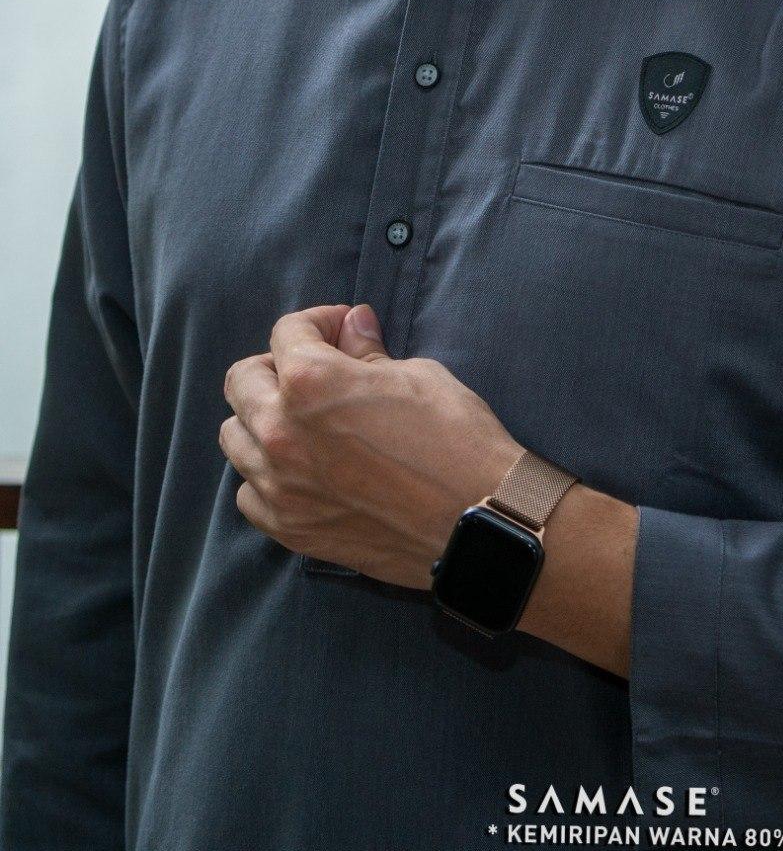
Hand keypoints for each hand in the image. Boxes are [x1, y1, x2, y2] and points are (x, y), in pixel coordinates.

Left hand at [219, 303, 522, 586]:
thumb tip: (351, 325)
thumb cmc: (457, 439)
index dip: (319, 322)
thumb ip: (368, 352)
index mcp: (311, 382)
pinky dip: (268, 475)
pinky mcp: (288, 527)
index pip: (287, 332)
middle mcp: (280, 432)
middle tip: (319, 371)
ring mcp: (279, 485)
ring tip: (306, 423)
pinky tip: (305, 469)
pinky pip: (250, 491)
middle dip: (278, 365)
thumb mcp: (418, 377)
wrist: (478, 521)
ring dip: (264, 419)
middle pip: (242, 380)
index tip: (342, 329)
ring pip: (236, 437)